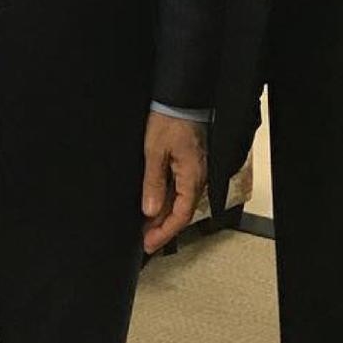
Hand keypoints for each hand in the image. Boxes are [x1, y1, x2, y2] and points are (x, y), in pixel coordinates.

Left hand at [141, 112, 206, 254]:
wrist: (180, 99)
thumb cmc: (171, 120)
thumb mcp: (154, 152)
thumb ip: (153, 183)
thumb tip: (150, 211)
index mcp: (192, 177)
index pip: (181, 215)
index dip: (164, 233)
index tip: (149, 244)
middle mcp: (197, 177)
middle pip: (181, 212)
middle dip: (163, 228)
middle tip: (144, 240)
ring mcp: (194, 171)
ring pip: (180, 202)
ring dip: (164, 216)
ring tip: (146, 227)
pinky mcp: (189, 164)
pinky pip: (180, 190)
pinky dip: (167, 201)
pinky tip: (154, 204)